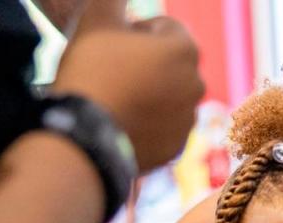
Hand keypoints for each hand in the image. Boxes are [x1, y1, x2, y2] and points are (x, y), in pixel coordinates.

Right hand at [52, 0, 203, 171]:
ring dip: (150, 92)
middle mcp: (197, 86)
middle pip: (171, 63)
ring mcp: (189, 120)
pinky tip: (122, 120)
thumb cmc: (92, 71)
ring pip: (169, 96)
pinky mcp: (177, 147)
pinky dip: (148, 122)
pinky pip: (163, 126)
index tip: (115, 42)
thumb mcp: (97, 21)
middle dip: (148, 62)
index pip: (166, 27)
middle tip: (113, 69)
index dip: (137, 30)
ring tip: (116, 97)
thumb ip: (114, 1)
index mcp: (186, 51)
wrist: (85, 135)